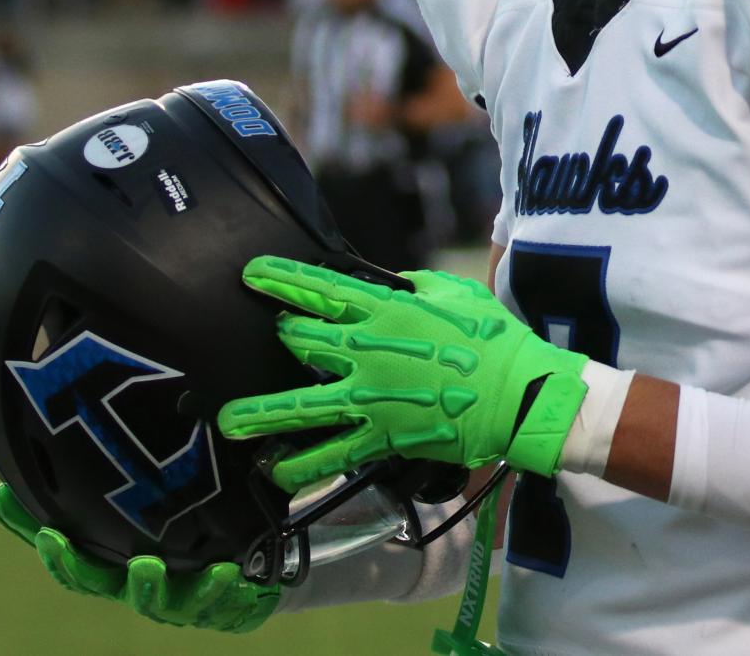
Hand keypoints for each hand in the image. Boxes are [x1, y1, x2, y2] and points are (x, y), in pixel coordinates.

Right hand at [0, 485, 279, 633]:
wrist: (235, 574)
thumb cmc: (158, 547)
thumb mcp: (113, 526)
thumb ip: (57, 511)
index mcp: (112, 571)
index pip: (75, 569)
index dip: (58, 556)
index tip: (46, 534)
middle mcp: (137, 589)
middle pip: (107, 586)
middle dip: (88, 571)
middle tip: (93, 553)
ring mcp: (175, 601)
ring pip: (162, 601)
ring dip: (156, 586)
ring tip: (150, 566)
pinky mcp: (214, 605)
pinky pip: (217, 601)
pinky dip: (220, 587)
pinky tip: (226, 570)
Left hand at [216, 256, 587, 491]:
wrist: (519, 395)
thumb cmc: (493, 338)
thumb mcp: (455, 293)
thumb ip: (416, 286)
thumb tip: (395, 284)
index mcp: (385, 309)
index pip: (319, 287)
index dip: (280, 279)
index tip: (251, 274)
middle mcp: (366, 351)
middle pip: (300, 340)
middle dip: (281, 336)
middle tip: (272, 338)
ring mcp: (369, 398)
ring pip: (300, 407)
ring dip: (261, 414)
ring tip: (230, 422)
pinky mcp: (381, 437)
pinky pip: (333, 455)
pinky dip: (303, 468)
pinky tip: (278, 474)